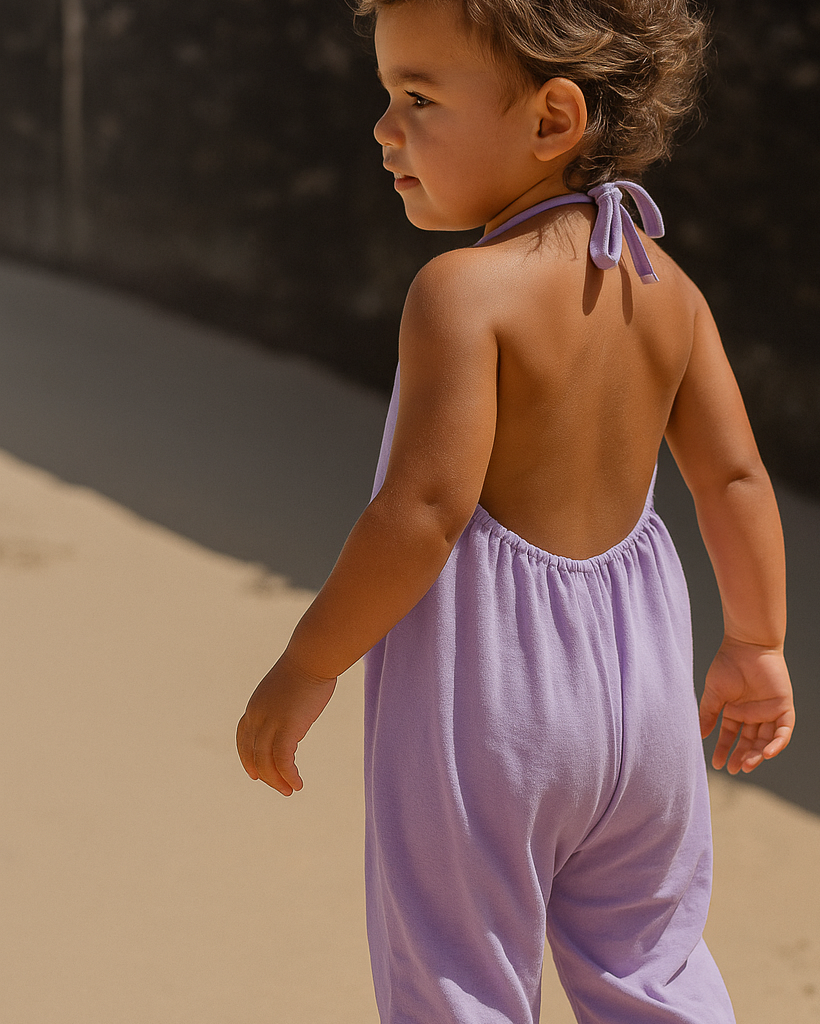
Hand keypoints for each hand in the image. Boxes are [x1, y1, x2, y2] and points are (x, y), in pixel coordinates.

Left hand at [236, 651, 336, 794]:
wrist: (313, 657)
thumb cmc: (308, 666)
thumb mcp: (288, 688)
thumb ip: (285, 704)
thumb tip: (294, 714)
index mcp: (255, 706)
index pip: (242, 737)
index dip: (246, 758)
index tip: (255, 774)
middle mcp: (256, 716)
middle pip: (253, 754)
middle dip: (265, 774)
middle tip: (280, 788)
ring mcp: (270, 722)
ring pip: (266, 762)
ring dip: (277, 780)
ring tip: (290, 790)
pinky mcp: (287, 728)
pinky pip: (283, 761)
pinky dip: (289, 775)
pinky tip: (298, 784)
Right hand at [699, 638, 793, 773]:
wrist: (746, 645)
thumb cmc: (727, 665)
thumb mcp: (714, 693)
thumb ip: (709, 714)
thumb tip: (700, 735)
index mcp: (736, 711)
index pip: (730, 736)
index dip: (724, 750)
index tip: (716, 764)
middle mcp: (753, 714)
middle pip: (750, 742)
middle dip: (742, 757)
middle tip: (734, 769)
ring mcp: (769, 711)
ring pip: (766, 740)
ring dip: (758, 754)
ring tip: (747, 764)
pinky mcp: (783, 707)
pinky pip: (784, 731)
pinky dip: (778, 743)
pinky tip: (767, 753)